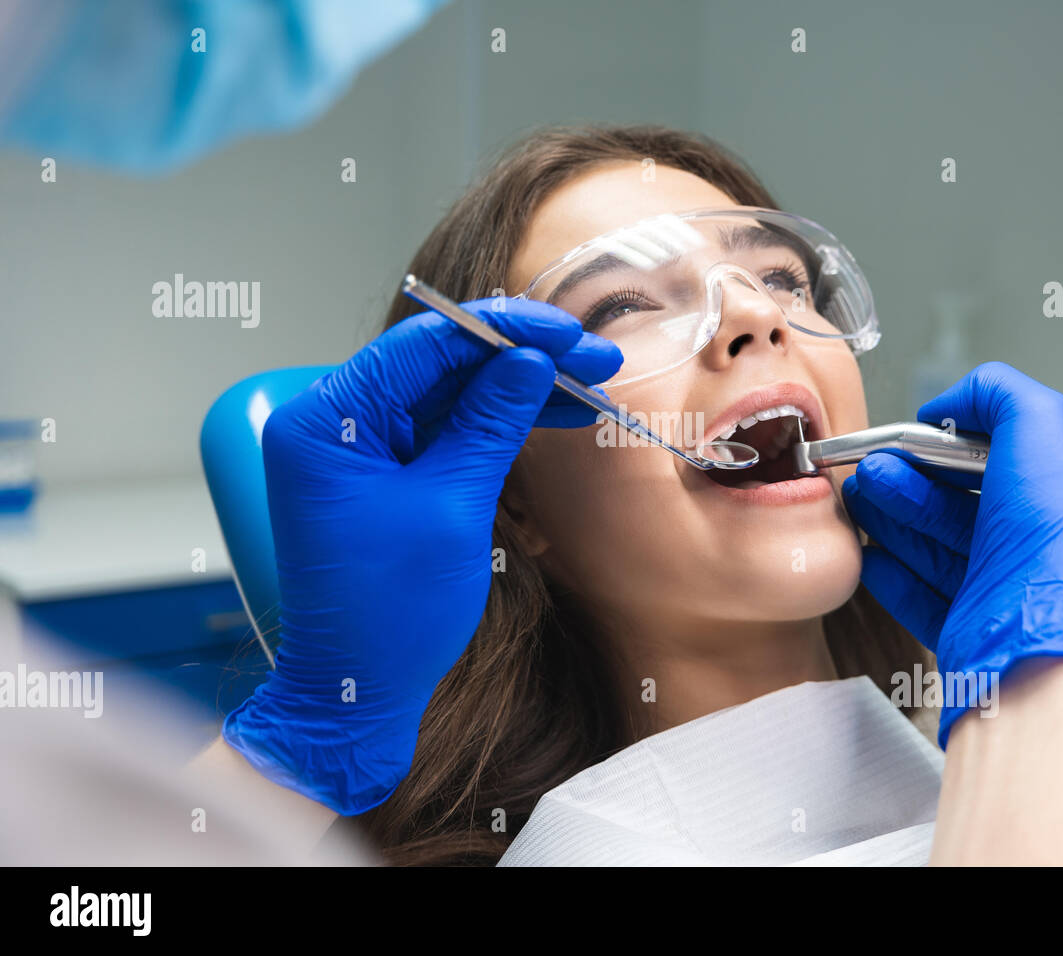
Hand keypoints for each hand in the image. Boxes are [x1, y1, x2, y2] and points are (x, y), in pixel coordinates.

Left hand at [222, 299, 621, 813]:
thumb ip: (490, 424)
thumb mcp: (451, 507)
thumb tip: (530, 362)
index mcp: (328, 420)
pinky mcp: (387, 473)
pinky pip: (447, 429)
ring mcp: (362, 448)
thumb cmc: (388, 613)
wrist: (356, 691)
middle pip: (440, 363)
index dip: (503, 331)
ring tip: (589, 384)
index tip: (566, 331)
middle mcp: (336, 422)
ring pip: (451, 393)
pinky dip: (498, 423)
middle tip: (594, 355)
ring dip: (518, 389)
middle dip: (521, 358)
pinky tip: (554, 413)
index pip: (423, 345)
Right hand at [841, 362, 1062, 751]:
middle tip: (873, 465)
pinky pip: (923, 596)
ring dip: (894, 516)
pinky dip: (892, 573)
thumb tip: (952, 403)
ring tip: (859, 495)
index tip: (920, 436)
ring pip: (939, 545)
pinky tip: (871, 554)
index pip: (1012, 459)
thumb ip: (999, 393)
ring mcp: (1008, 591)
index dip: (960, 444)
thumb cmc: (1058, 543)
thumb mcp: (1044, 424)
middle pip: (966, 501)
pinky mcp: (973, 628)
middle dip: (913, 477)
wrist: (1038, 641)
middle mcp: (1046, 549)